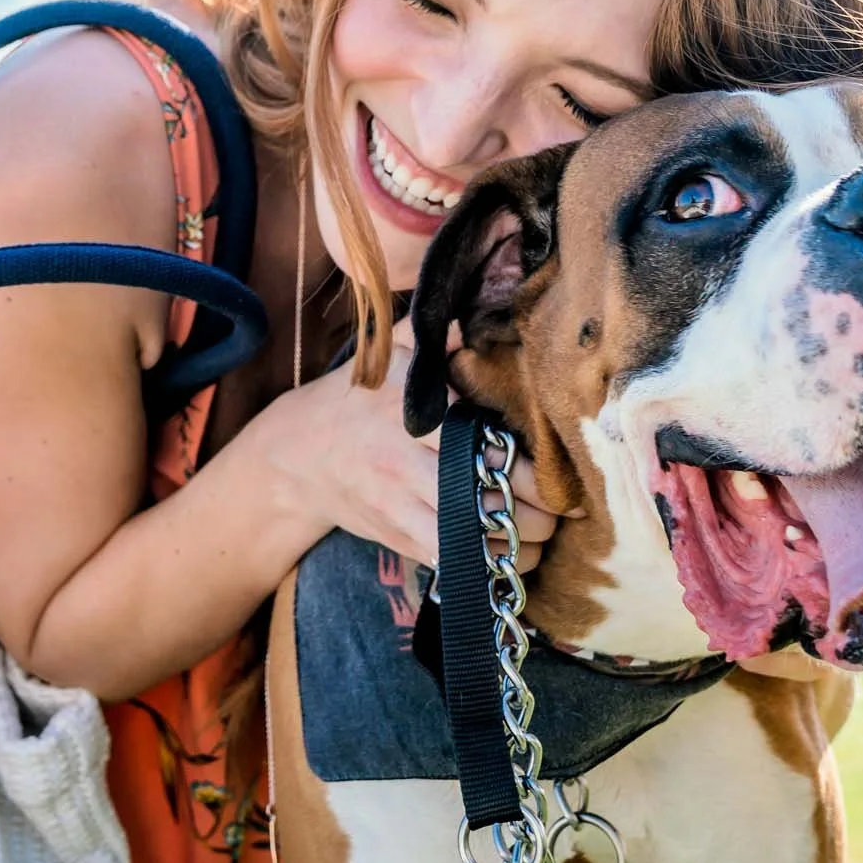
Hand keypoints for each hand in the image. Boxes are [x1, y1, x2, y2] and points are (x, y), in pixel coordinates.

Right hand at [265, 331, 567, 572]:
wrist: (296, 456)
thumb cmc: (361, 397)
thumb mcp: (390, 352)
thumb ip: (439, 330)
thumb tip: (491, 295)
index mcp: (416, 407)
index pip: (491, 440)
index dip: (538, 462)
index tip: (566, 465)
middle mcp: (408, 457)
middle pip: (495, 495)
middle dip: (542, 509)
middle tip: (564, 504)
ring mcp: (401, 502)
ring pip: (478, 539)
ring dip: (522, 545)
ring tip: (543, 532)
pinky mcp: (396, 537)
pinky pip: (453, 563)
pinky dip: (491, 567)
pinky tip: (511, 557)